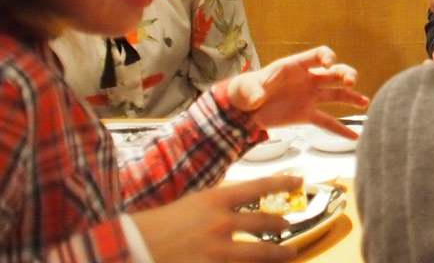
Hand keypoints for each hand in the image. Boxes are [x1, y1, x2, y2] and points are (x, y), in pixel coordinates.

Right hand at [130, 173, 300, 262]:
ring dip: (277, 253)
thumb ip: (221, 204)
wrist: (134, 248)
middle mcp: (221, 224)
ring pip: (259, 252)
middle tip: (290, 225)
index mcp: (216, 200)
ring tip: (290, 252)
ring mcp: (218, 251)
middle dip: (280, 224)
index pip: (259, 187)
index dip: (282, 183)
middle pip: (264, 222)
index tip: (298, 181)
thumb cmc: (162, 223)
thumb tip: (247, 204)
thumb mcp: (194, 203)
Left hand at [224, 46, 367, 136]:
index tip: (329, 64)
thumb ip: (254, 92)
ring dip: (351, 97)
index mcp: (297, 67)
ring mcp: (310, 98)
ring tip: (365, 103)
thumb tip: (257, 100)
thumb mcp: (248, 88)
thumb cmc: (248, 90)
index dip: (327, 57)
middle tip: (351, 82)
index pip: (319, 55)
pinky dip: (340, 129)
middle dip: (345, 74)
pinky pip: (327, 122)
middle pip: (334, 73)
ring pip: (336, 95)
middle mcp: (309, 80)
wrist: (245, 109)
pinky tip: (354, 137)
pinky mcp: (306, 115)